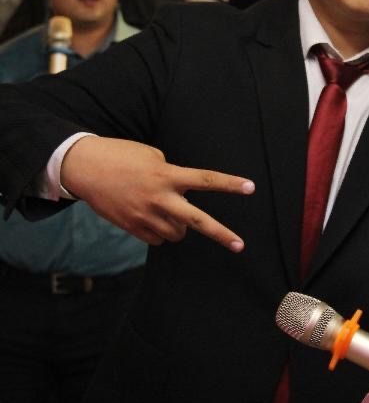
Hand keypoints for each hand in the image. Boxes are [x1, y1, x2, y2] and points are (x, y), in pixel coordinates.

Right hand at [61, 136, 254, 248]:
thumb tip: (182, 196)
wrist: (85, 169)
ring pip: (177, 233)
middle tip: (240, 246)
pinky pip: (158, 239)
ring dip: (179, 225)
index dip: (230, 184)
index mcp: (167, 175)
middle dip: (222, 234)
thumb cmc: (122, 156)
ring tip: (167, 209)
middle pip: (198, 221)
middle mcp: (160, 198)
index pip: (206, 180)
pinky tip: (150, 216)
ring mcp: (145, 216)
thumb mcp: (153, 156)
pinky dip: (160, 231)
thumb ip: (172, 176)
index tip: (251, 187)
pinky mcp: (132, 228)